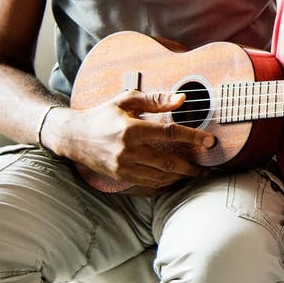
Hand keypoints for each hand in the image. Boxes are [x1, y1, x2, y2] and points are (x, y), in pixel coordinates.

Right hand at [54, 90, 215, 189]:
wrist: (73, 136)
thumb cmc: (103, 114)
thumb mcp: (127, 100)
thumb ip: (156, 99)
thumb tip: (182, 99)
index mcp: (132, 129)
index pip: (169, 133)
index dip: (193, 137)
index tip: (210, 140)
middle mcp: (128, 151)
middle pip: (168, 162)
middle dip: (191, 167)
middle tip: (207, 167)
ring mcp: (123, 166)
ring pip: (160, 176)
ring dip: (180, 176)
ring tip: (195, 172)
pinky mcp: (120, 176)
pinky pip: (148, 182)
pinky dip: (164, 181)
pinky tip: (175, 176)